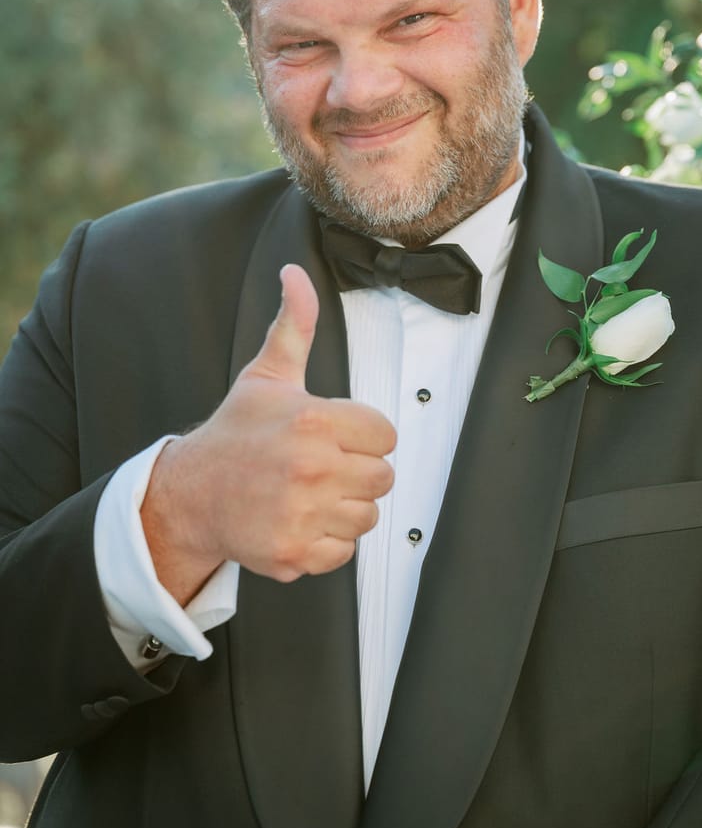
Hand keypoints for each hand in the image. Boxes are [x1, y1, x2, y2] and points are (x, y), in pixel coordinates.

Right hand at [141, 264, 395, 603]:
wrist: (191, 494)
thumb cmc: (236, 434)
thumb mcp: (267, 375)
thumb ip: (294, 324)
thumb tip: (296, 274)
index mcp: (313, 421)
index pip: (386, 435)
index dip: (364, 434)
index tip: (336, 435)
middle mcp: (310, 469)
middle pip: (383, 477)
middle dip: (357, 470)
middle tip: (322, 465)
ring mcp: (302, 515)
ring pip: (368, 515)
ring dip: (345, 506)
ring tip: (311, 492)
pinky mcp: (295, 553)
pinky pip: (344, 551)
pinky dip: (328, 540)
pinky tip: (301, 518)